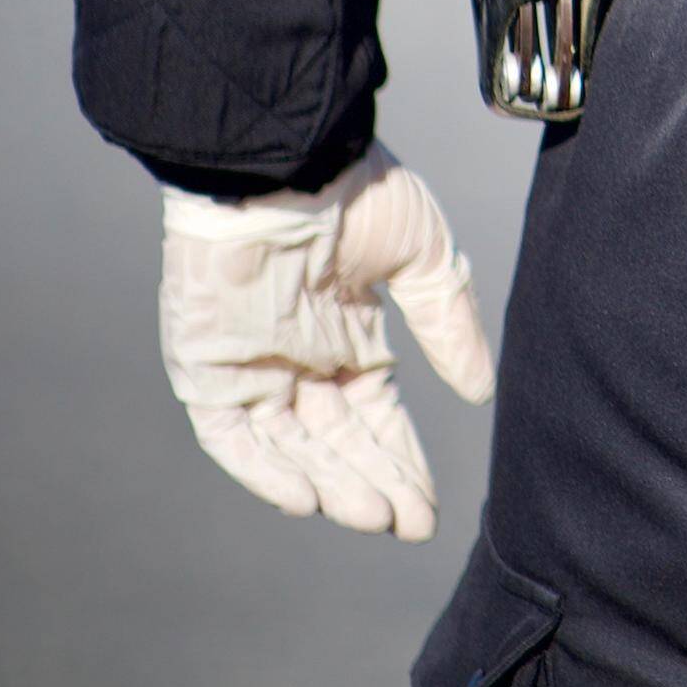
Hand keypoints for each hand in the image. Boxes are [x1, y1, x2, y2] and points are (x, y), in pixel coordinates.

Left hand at [158, 150, 494, 537]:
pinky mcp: (207, 371)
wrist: (283, 162)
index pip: (375, 416)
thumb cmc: (356, 192)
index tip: (429, 507)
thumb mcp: (425, 257)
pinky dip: (263, 469)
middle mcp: (299, 361)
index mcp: (348, 335)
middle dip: (377, 484)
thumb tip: (479, 393)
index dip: (402, 460)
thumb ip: (449, 326)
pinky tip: (306, 497)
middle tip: (410, 524)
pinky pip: (231, 437)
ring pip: (293, 447)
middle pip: (339, 442)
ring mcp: (251, 368)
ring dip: (333, 483)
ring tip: (374, 515)